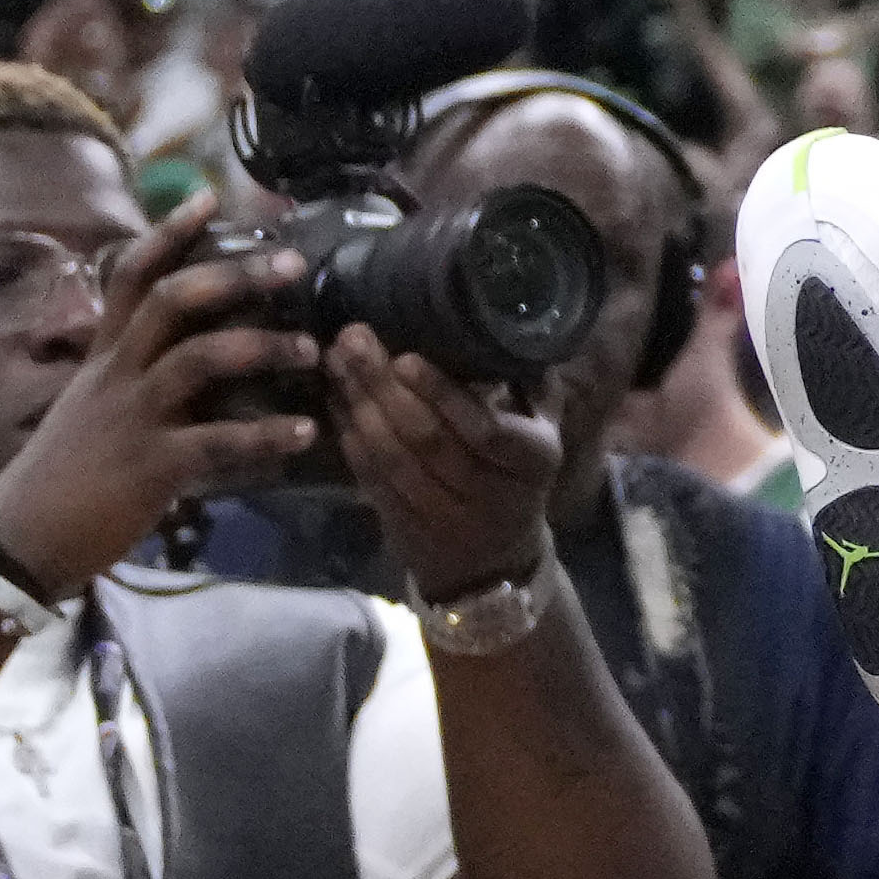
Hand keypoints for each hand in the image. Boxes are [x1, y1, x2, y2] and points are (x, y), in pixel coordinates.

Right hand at [0, 206, 324, 592]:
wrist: (16, 541)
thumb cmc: (60, 478)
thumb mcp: (90, 411)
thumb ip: (133, 381)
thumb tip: (186, 361)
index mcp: (103, 358)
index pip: (132, 277)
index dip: (169, 234)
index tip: (209, 197)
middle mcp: (118, 375)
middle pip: (174, 300)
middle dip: (236, 274)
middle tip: (293, 262)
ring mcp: (133, 416)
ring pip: (200, 358)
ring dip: (264, 347)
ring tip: (311, 350)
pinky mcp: (150, 465)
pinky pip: (217, 441)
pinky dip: (266, 435)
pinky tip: (304, 432)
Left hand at [327, 313, 570, 611]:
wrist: (495, 561)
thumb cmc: (519, 475)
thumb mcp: (545, 430)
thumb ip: (531, 382)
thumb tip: (509, 317)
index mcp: (530, 461)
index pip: (485, 430)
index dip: (443, 396)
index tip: (406, 357)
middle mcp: (488, 492)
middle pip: (427, 439)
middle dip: (383, 386)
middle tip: (352, 339)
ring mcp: (442, 514)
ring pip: (391, 459)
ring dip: (357, 407)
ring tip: (336, 361)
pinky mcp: (403, 527)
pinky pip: (370, 479)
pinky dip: (349, 439)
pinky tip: (333, 402)